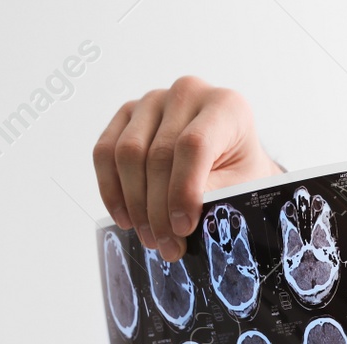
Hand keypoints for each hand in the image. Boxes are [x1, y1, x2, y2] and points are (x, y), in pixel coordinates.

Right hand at [92, 76, 282, 260]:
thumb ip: (214, 196)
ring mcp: (153, 101)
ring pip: (127, 154)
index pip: (193, 145)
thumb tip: (178, 221)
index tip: (183, 229)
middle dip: (158, 209)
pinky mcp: (127, 115)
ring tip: (150, 238)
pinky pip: (105, 152)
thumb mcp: (242, 187)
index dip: (183, 191)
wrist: (230, 160)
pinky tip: (125, 218)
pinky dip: (111, 190)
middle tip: (166, 247)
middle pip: (158, 154)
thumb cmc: (240, 174)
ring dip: (134, 204)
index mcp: (226, 106)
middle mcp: (187, 93)